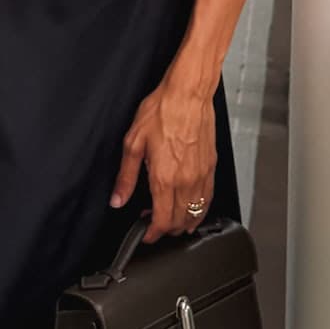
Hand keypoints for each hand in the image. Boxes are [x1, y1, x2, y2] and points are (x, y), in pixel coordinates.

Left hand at [109, 63, 217, 243]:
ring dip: (183, 223)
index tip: (146, 234)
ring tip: (171, 222)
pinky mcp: (211, 167)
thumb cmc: (162, 111)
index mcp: (164, 178)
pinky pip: (208, 198)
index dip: (152, 233)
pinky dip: (200, 210)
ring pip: (196, 213)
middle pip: (179, 221)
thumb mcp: (133, 143)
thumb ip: (126, 176)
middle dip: (166, 230)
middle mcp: (185, 181)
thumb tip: (118, 198)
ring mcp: (201, 175)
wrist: (188, 94)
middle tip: (154, 225)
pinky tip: (193, 209)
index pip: (161, 220)